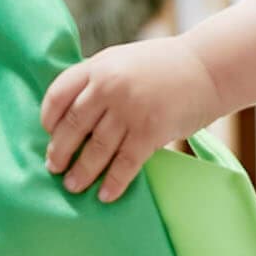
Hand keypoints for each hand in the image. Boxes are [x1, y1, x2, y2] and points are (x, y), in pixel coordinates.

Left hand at [40, 36, 220, 201]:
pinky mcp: (151, 131)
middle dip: (60, 151)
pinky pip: (125, 163)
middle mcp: (109, 86)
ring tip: (73, 185)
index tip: (48, 133)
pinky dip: (113, 182)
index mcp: (98, 66)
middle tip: (53, 168)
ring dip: (81, 171)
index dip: (48, 118)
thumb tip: (73, 114)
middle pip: (73, 126)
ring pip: (96, 149)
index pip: (58, 95)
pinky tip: (105, 195)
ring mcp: (130, 110)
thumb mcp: (123, 60)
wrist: (208, 68)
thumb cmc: (165, 66)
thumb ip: (98, 79)